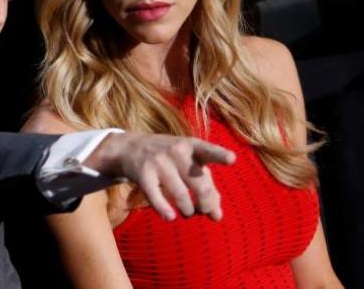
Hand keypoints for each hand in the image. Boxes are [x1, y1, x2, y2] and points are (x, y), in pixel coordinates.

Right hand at [85, 133, 235, 220]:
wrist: (130, 147)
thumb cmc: (169, 158)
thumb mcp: (188, 162)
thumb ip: (207, 185)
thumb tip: (217, 216)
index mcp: (192, 146)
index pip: (208, 150)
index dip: (220, 155)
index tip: (232, 159)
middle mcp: (176, 152)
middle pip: (200, 184)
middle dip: (206, 204)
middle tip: (204, 211)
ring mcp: (159, 162)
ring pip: (181, 195)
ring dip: (188, 211)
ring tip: (188, 213)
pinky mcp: (143, 174)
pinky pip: (156, 197)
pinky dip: (164, 210)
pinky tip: (171, 217)